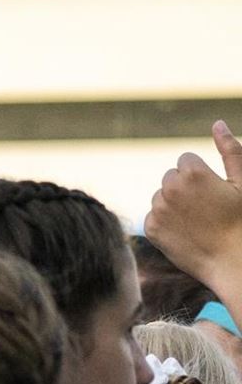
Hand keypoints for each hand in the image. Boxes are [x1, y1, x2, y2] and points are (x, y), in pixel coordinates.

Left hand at [145, 121, 241, 291]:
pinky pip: (153, 216)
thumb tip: (217, 123)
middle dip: (185, 187)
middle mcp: (169, 188)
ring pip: (161, 196)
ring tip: (197, 220)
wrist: (233, 260)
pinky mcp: (150, 229)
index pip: (185, 161)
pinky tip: (185, 232)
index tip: (213, 191)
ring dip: (174, 204)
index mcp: (191, 172)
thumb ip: (230, 150)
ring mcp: (157, 209)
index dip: (202, 175)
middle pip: (171, 177)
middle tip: (206, 207)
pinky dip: (165, 222)